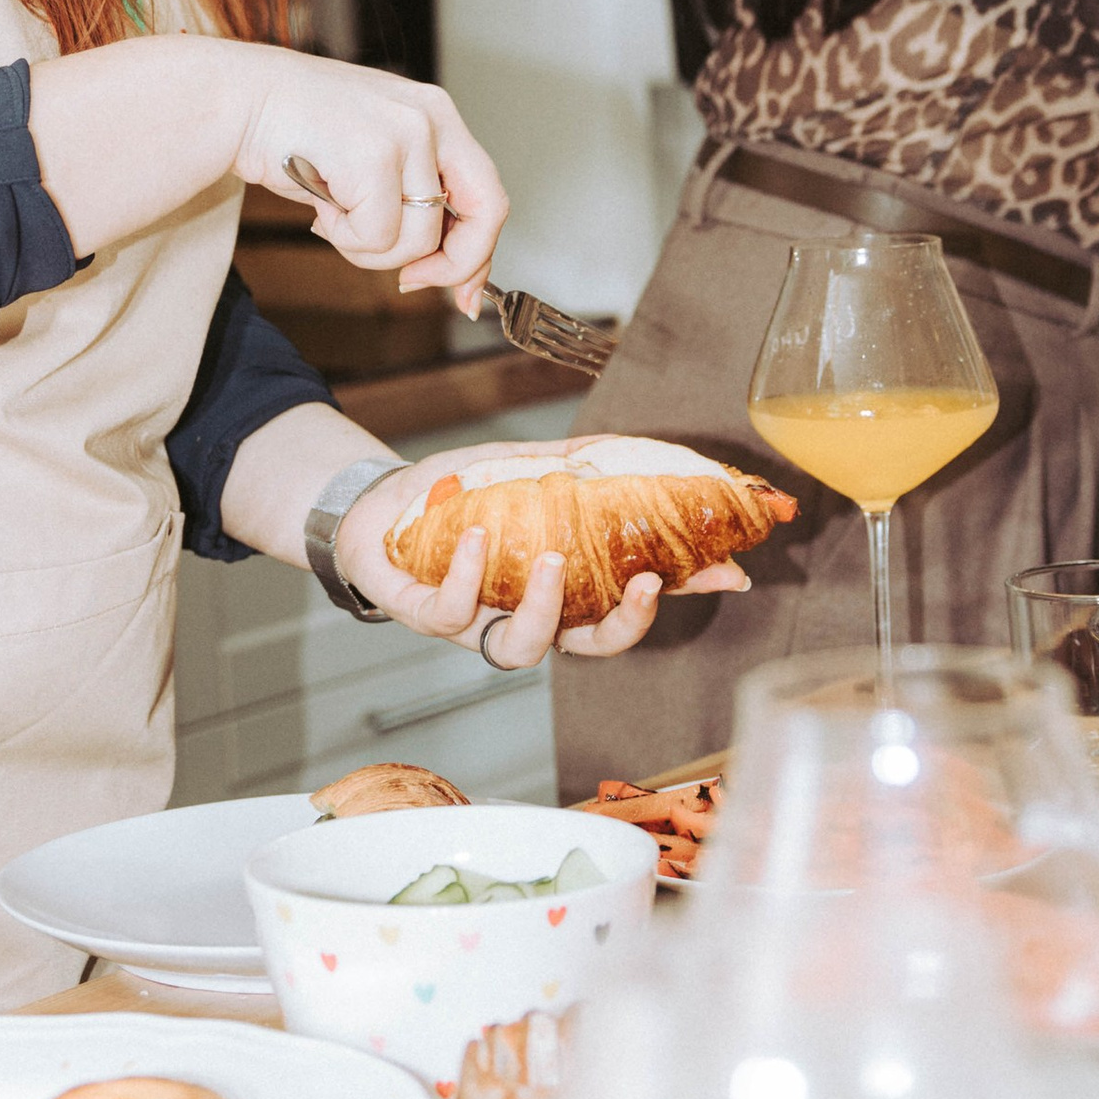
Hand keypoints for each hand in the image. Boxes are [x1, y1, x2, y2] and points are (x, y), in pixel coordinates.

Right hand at [233, 54, 506, 301]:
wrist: (235, 101)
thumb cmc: (292, 133)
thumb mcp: (368, 157)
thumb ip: (407, 197)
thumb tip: (433, 265)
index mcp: (435, 114)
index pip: (486, 193)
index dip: (479, 252)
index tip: (466, 295)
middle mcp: (431, 117)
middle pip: (483, 214)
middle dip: (451, 265)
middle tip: (409, 282)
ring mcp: (406, 133)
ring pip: (419, 238)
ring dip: (370, 248)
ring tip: (334, 216)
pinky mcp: (374, 154)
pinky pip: (377, 236)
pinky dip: (344, 238)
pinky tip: (319, 208)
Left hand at [330, 446, 747, 668]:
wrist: (375, 504)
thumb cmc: (454, 497)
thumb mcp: (524, 471)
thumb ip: (579, 467)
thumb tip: (645, 450)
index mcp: (554, 591)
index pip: (625, 606)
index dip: (674, 597)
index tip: (724, 574)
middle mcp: (520, 617)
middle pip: (585, 647)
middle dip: (623, 626)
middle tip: (647, 585)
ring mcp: (473, 621)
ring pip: (521, 648)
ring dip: (544, 608)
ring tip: (554, 559)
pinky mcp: (422, 613)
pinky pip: (451, 611)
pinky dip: (469, 576)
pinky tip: (479, 537)